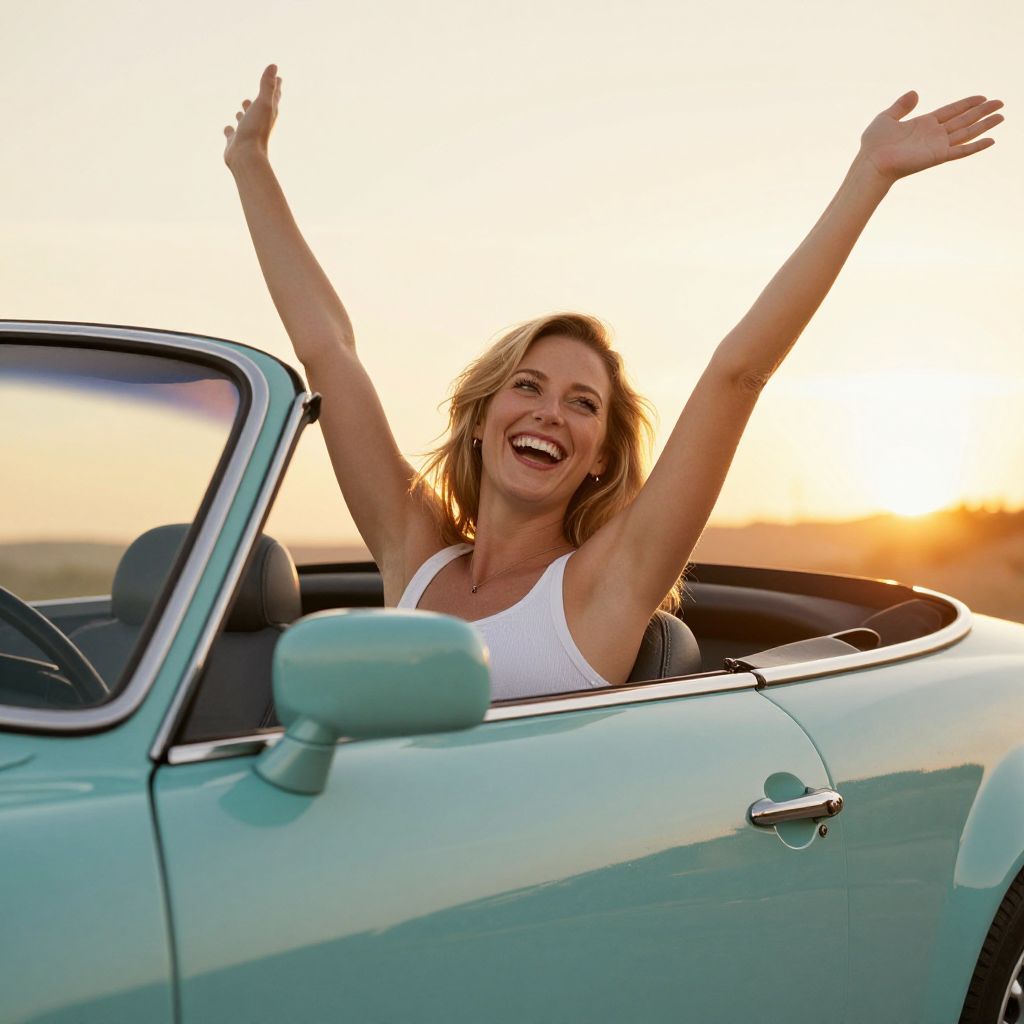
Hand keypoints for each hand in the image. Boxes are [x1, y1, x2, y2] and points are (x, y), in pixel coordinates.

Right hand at [223, 64, 280, 168]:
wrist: (246, 157)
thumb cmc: (256, 130)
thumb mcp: (263, 103)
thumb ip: (267, 85)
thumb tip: (274, 66)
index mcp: (269, 113)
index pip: (274, 96)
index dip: (276, 86)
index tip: (279, 78)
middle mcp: (259, 123)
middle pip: (261, 107)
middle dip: (261, 99)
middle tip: (263, 92)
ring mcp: (247, 132)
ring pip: (246, 119)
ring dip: (244, 113)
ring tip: (243, 108)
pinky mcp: (235, 141)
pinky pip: (231, 133)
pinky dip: (230, 129)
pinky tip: (228, 129)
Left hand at [859, 91, 1003, 181]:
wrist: (871, 163)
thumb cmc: (874, 144)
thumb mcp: (886, 118)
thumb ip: (901, 106)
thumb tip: (915, 93)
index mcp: (923, 124)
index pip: (951, 111)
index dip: (967, 103)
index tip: (982, 97)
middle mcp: (933, 134)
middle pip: (964, 120)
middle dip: (982, 111)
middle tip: (1000, 103)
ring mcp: (937, 146)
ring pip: (967, 132)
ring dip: (985, 125)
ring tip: (1001, 116)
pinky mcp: (937, 156)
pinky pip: (961, 151)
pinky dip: (976, 146)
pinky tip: (991, 141)